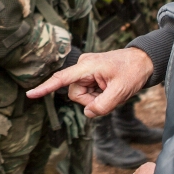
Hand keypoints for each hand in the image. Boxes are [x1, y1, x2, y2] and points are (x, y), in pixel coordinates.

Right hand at [26, 48, 152, 116]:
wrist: (143, 61)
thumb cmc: (132, 72)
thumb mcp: (121, 92)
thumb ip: (103, 106)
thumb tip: (88, 112)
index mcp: (87, 66)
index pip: (62, 79)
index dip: (45, 88)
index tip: (30, 94)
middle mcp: (82, 66)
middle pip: (75, 93)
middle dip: (91, 100)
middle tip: (109, 96)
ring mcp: (85, 70)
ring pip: (82, 94)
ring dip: (96, 98)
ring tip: (111, 90)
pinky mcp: (89, 74)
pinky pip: (87, 91)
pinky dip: (98, 95)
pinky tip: (109, 88)